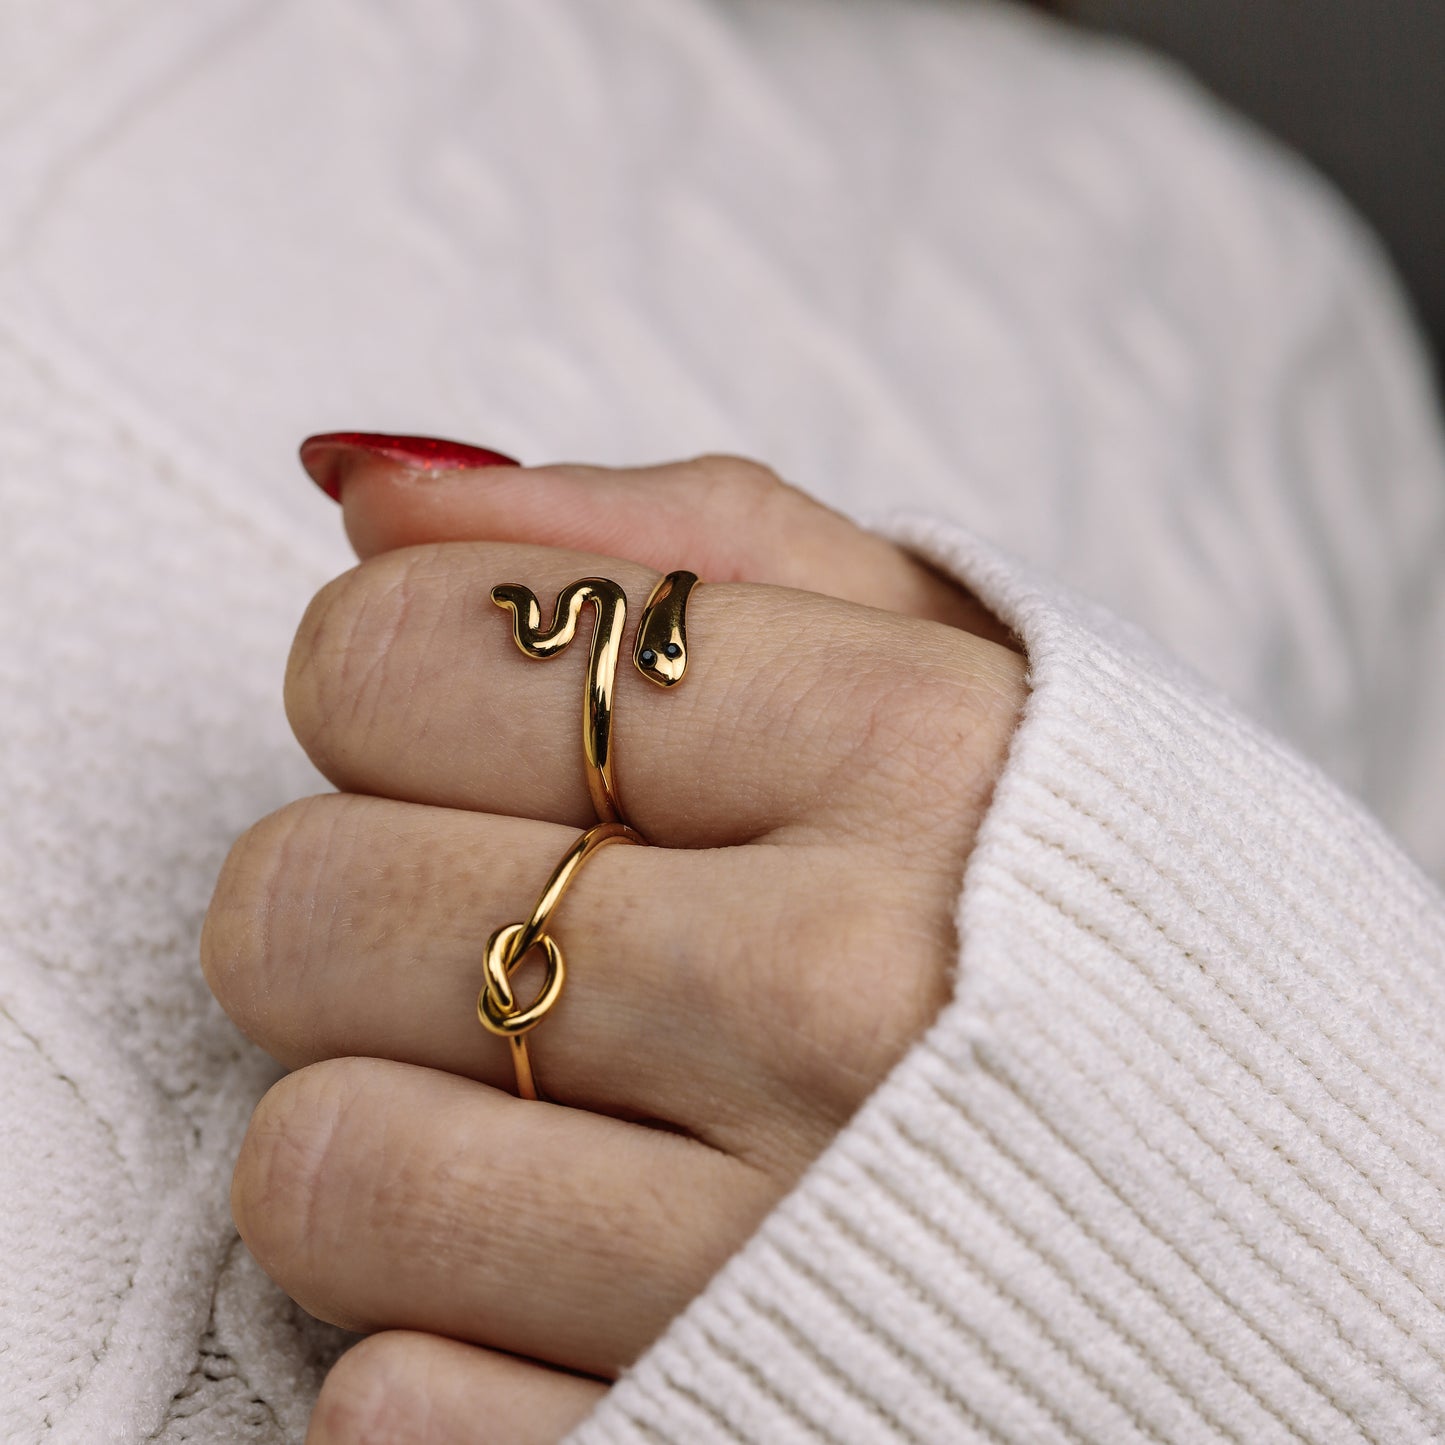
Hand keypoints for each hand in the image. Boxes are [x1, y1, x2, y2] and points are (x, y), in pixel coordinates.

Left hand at [202, 451, 1026, 1442]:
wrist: (1317, 1257)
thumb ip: (680, 541)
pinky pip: (388, 1402)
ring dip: (382, 1129)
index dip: (383, 680)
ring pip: (315, 1163)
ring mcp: (762, 1261)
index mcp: (907, 758)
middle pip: (306, 903)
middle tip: (493, 923)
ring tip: (545, 1112)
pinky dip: (442, 1336)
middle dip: (351, 904)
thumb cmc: (1105, 927)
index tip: (457, 724)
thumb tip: (370, 483)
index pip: (399, 653)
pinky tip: (589, 1280)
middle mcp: (836, 1000)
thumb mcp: (964, 663)